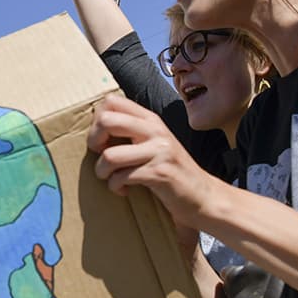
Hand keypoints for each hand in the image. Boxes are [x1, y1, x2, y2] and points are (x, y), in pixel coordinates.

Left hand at [87, 95, 219, 228]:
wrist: (203, 195)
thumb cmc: (171, 170)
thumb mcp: (153, 142)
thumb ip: (132, 131)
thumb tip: (96, 125)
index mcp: (151, 119)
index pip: (112, 101)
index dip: (97, 120)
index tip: (102, 140)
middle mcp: (155, 130)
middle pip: (106, 121)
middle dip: (94, 142)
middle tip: (101, 157)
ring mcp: (159, 150)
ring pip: (110, 155)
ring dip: (102, 171)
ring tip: (111, 178)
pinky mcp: (160, 173)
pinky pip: (121, 177)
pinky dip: (116, 187)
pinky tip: (124, 190)